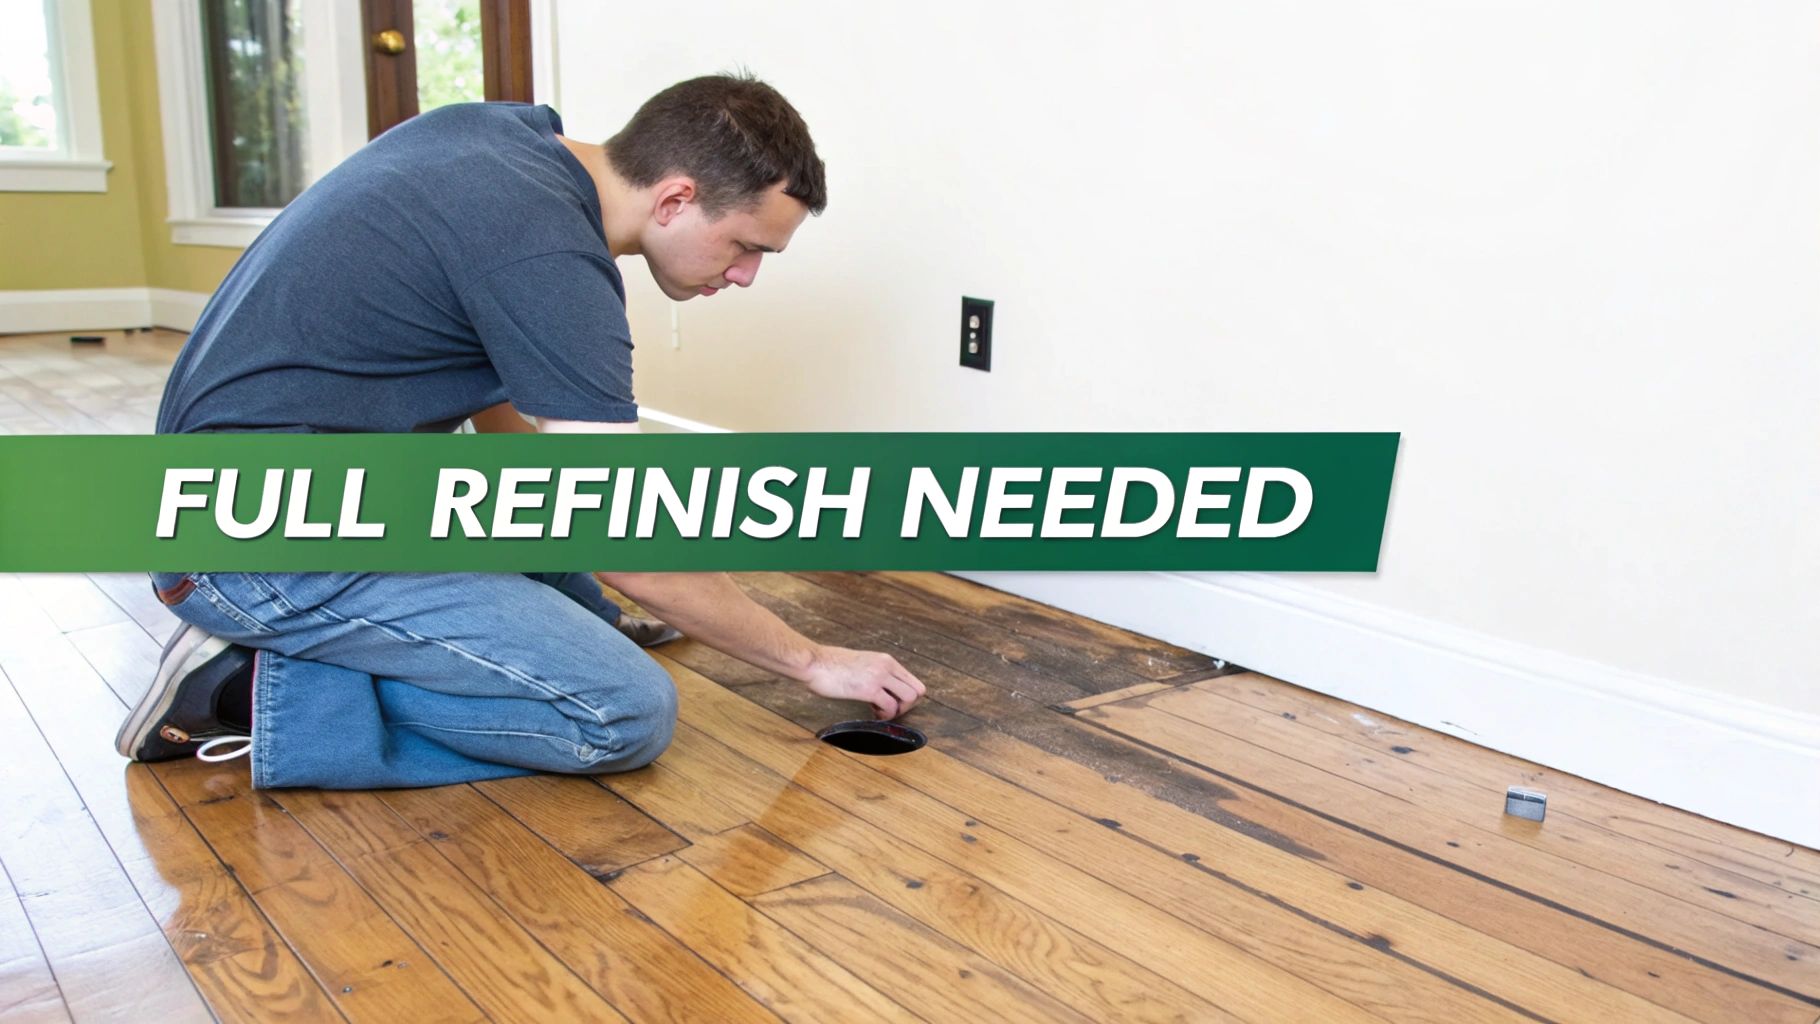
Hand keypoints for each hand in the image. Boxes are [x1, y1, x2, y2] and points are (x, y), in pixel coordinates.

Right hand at [802, 645, 926, 719]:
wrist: (814, 662)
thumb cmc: (830, 664)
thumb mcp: (861, 663)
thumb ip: (875, 672)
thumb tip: (882, 688)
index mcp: (886, 660)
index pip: (914, 681)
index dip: (906, 697)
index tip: (893, 703)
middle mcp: (886, 666)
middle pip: (917, 691)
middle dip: (906, 706)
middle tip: (888, 710)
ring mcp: (879, 677)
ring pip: (909, 698)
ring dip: (897, 711)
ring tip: (879, 712)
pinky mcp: (869, 689)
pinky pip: (890, 707)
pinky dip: (884, 716)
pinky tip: (872, 713)